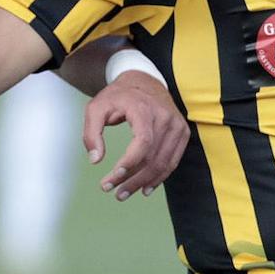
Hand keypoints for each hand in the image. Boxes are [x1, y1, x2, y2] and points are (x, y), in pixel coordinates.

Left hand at [84, 70, 188, 200]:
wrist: (143, 80)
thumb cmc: (117, 96)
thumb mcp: (96, 107)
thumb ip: (92, 133)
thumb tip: (95, 160)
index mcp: (144, 109)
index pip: (143, 142)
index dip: (129, 164)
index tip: (112, 177)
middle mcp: (165, 117)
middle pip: (153, 158)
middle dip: (132, 179)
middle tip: (114, 192)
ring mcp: (177, 125)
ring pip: (164, 163)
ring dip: (144, 183)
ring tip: (124, 193)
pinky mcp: (182, 133)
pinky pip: (172, 161)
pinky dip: (159, 177)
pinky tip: (145, 188)